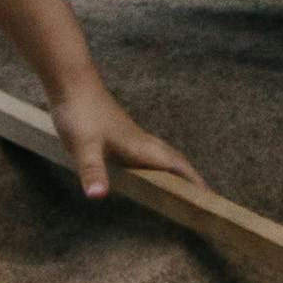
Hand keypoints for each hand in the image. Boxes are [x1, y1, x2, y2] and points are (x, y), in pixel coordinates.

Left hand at [42, 73, 202, 204]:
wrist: (71, 82)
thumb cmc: (80, 112)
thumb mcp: (83, 146)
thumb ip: (92, 171)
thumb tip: (98, 196)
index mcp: (140, 147)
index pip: (176, 167)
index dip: (195, 183)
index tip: (212, 199)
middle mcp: (141, 142)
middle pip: (175, 162)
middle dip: (191, 180)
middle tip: (204, 200)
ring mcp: (131, 138)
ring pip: (161, 158)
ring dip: (175, 173)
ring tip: (183, 193)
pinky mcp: (120, 136)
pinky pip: (146, 156)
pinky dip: (155, 168)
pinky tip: (145, 175)